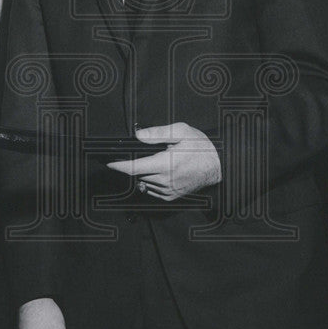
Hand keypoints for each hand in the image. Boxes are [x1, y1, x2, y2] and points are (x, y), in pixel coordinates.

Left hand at [106, 122, 220, 200]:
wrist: (218, 166)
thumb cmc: (201, 147)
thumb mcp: (181, 131)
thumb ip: (158, 133)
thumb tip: (138, 134)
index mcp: (165, 164)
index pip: (133, 167)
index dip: (118, 165)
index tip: (108, 162)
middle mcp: (164, 180)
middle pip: (138, 174)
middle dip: (136, 164)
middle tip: (148, 154)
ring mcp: (167, 191)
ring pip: (144, 182)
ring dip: (145, 173)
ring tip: (159, 161)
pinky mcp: (170, 197)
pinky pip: (152, 190)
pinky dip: (151, 182)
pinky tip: (161, 172)